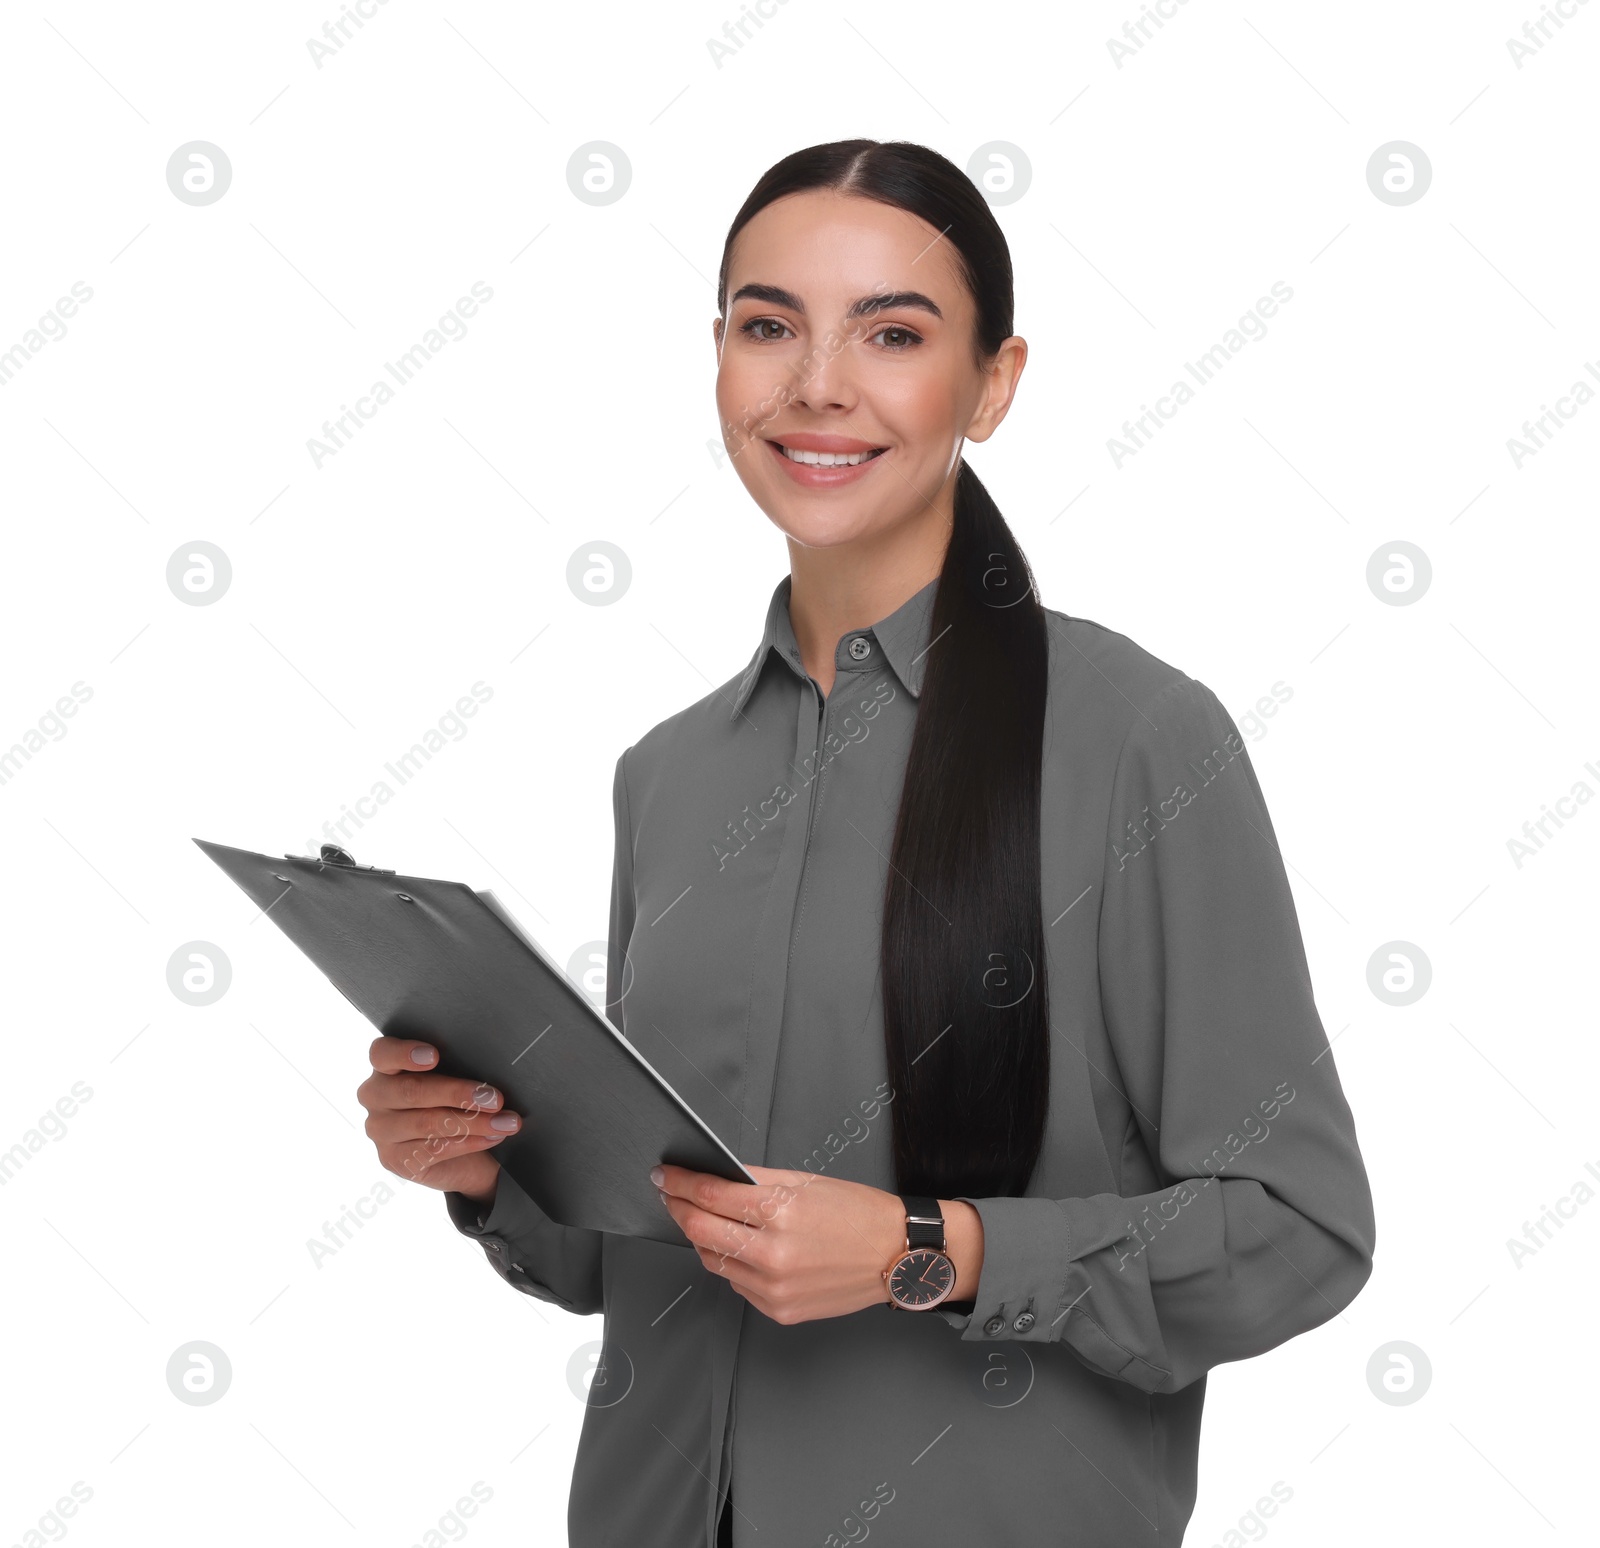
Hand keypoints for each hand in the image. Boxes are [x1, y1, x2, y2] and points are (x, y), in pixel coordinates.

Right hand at [356, 1036, 521, 1204]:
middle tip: (494, 1098)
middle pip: (412, 1090)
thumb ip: (457, 1066)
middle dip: (458, 1093)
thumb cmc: (455, 1100)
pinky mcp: (393, 1159)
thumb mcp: (454, 1077)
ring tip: (505, 1122)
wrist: (460, 1150)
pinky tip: (492, 1137)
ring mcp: (380, 1130)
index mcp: (385, 1066)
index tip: (435, 1056)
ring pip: (427, 1123)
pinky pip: (433, 1149)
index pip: (382, 1053)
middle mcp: (375, 1096)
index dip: (405, 1053)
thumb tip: (490, 1063)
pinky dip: (469, 1142)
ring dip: (473, 1122)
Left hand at [651, 1163, 984, 1324]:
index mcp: (781, 1213)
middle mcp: (773, 1254)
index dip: (681, 1183)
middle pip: (701, 1231)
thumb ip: (756, 1180)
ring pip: (714, 1260)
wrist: (895, 1256)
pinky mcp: (778, 1310)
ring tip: (703, 1218)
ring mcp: (774, 1288)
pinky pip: (737, 1283)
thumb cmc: (857, 1213)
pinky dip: (731, 1263)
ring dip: (702, 1237)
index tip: (665, 1176)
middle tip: (670, 1195)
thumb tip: (716, 1175)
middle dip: (679, 1209)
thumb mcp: (806, 1181)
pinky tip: (740, 1247)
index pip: (711, 1195)